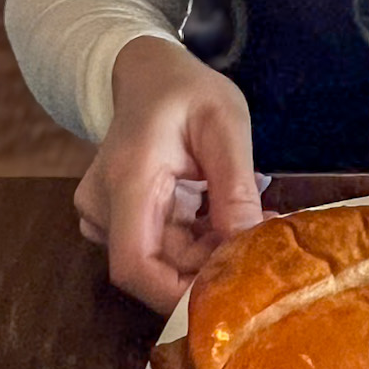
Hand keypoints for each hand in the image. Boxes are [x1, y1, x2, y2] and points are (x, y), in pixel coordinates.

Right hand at [73, 36, 263, 313]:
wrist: (147, 72)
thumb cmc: (186, 90)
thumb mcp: (224, 124)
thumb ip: (234, 186)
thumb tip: (248, 245)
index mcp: (127, 180)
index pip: (135, 266)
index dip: (177, 295)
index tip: (232, 293)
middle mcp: (104, 206)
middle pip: (154, 268)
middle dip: (210, 269)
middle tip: (264, 249)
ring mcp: (105, 215)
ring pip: (161, 261)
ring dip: (209, 255)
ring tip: (254, 226)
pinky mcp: (116, 219)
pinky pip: (160, 247)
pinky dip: (197, 243)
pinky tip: (227, 221)